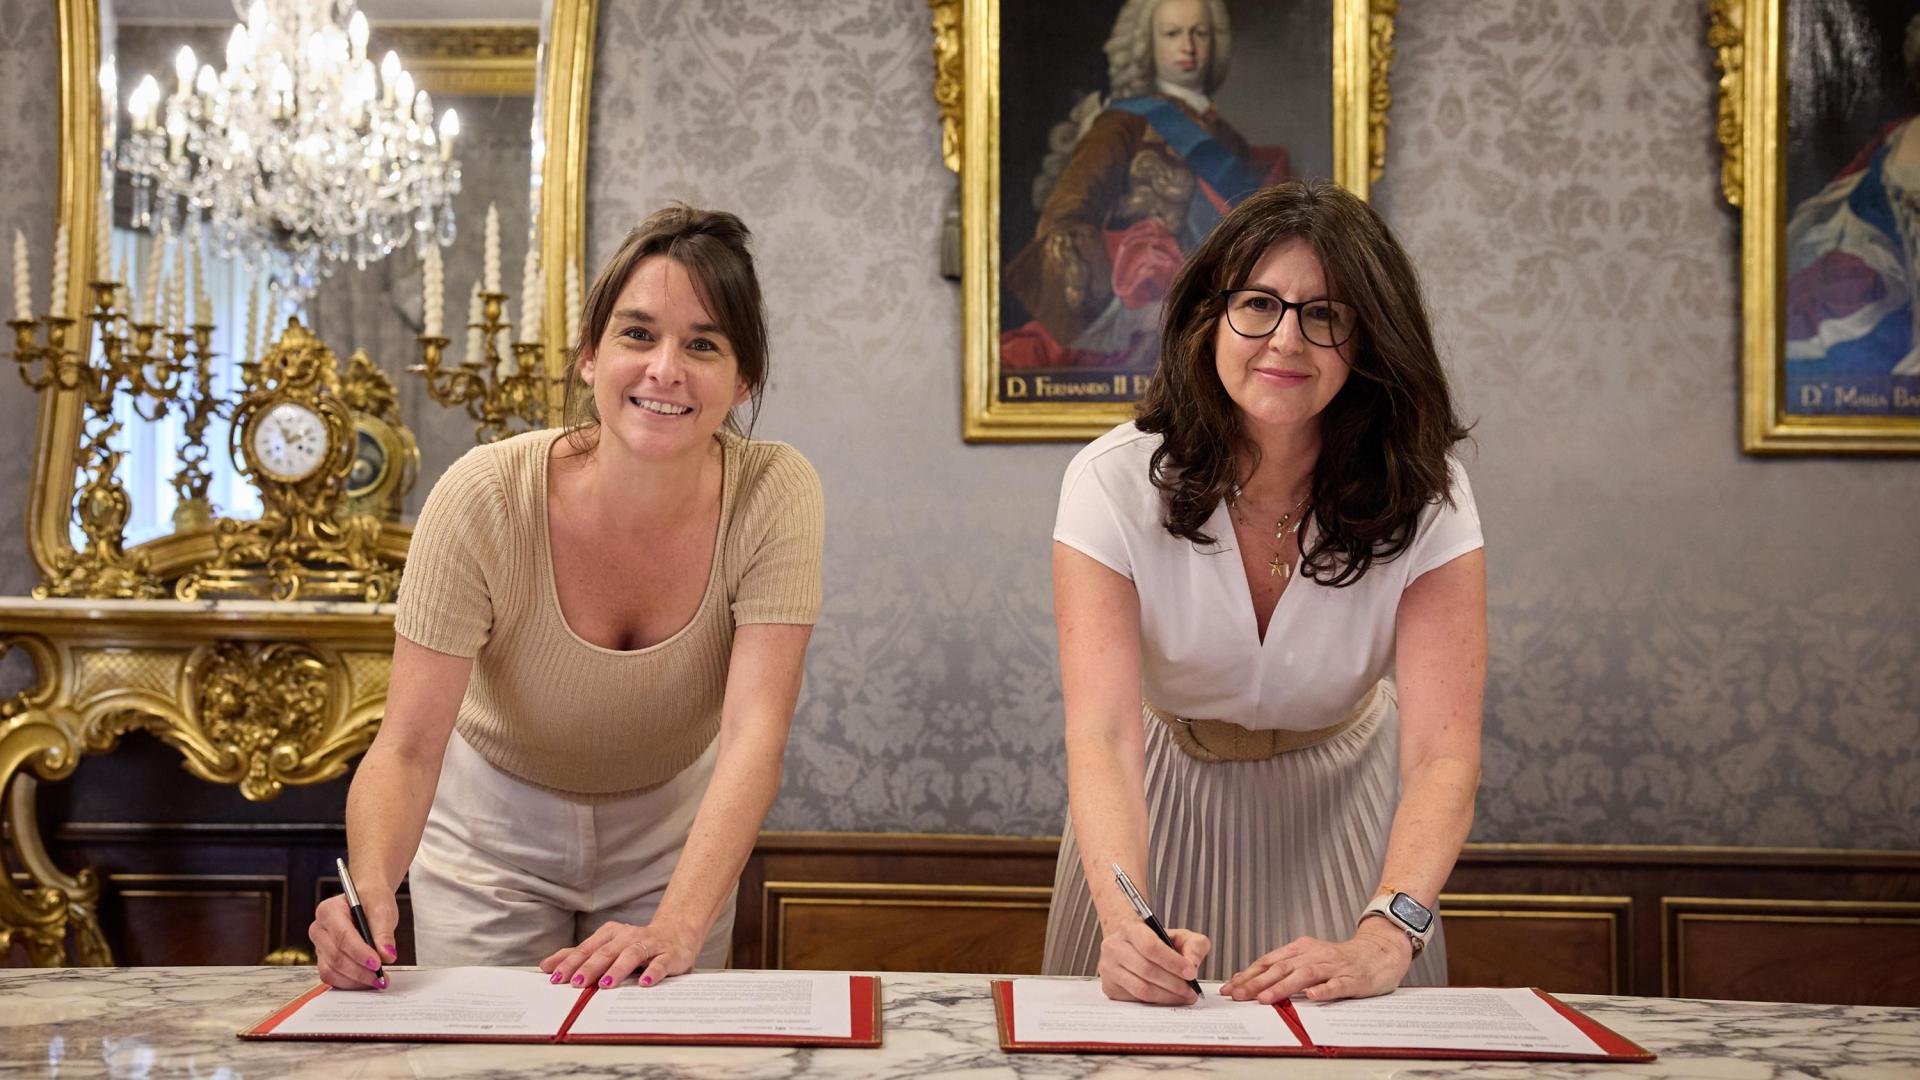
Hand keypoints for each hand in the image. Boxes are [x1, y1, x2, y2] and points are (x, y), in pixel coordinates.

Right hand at [310, 891, 397, 990]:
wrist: (367, 899)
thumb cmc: (372, 900)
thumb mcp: (382, 909)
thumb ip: (384, 932)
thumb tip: (387, 955)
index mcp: (329, 911)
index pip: (342, 936)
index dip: (360, 953)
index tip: (378, 963)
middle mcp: (319, 929)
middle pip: (336, 957)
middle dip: (360, 971)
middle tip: (381, 976)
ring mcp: (319, 946)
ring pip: (331, 971)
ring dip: (355, 980)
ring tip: (378, 980)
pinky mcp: (324, 959)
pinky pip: (332, 976)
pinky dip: (350, 982)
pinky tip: (367, 981)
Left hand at [541, 920, 701, 989]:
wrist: (676, 932)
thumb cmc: (636, 944)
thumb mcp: (606, 947)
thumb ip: (578, 956)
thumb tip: (546, 966)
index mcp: (610, 934)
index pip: (587, 949)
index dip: (571, 963)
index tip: (556, 977)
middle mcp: (628, 937)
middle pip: (606, 952)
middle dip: (590, 967)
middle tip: (577, 983)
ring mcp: (649, 945)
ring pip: (631, 955)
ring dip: (618, 969)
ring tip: (606, 983)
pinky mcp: (669, 954)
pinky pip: (660, 963)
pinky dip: (653, 972)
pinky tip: (645, 982)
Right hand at [1098, 920, 1209, 1004]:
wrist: (1133, 947)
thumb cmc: (1158, 942)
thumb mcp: (1180, 936)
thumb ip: (1194, 945)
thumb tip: (1192, 963)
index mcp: (1129, 928)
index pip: (1150, 946)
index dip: (1172, 962)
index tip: (1191, 973)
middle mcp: (1114, 947)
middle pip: (1146, 970)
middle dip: (1174, 983)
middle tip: (1191, 990)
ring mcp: (1109, 968)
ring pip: (1141, 988)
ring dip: (1167, 996)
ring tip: (1183, 996)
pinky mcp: (1110, 987)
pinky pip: (1136, 999)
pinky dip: (1156, 1002)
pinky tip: (1168, 998)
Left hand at [1221, 921, 1412, 1004]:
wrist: (1378, 952)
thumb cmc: (1340, 960)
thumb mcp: (1309, 959)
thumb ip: (1286, 970)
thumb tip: (1255, 984)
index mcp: (1300, 949)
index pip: (1268, 961)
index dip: (1247, 974)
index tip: (1230, 987)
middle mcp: (1313, 955)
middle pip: (1280, 968)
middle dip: (1256, 982)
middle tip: (1238, 995)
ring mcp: (1332, 966)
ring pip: (1303, 976)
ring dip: (1282, 987)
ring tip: (1265, 999)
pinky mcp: (1351, 978)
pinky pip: (1336, 985)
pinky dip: (1323, 991)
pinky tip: (1312, 997)